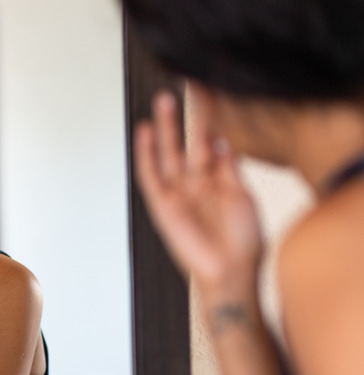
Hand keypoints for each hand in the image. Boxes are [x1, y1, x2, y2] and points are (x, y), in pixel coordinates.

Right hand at [135, 91, 262, 303]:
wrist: (231, 272)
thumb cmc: (242, 243)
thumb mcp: (243, 197)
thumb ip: (230, 168)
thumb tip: (225, 140)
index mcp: (218, 180)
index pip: (211, 141)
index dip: (210, 118)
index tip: (211, 92)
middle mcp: (195, 184)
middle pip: (187, 141)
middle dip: (185, 115)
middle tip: (183, 87)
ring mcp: (178, 193)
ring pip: (168, 152)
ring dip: (166, 128)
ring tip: (164, 100)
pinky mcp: (162, 204)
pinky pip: (150, 175)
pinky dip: (146, 154)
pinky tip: (145, 132)